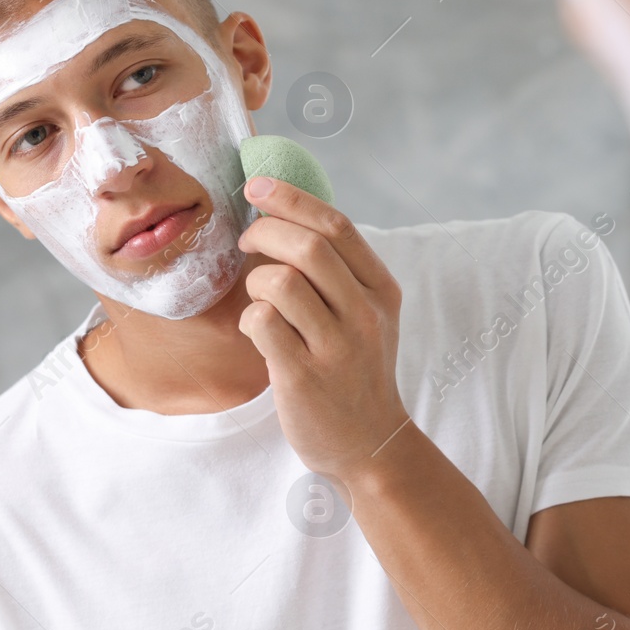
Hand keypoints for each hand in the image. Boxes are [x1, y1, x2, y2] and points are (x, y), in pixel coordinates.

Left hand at [236, 176, 407, 483]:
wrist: (370, 443)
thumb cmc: (356, 372)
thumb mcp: (367, 315)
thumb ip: (339, 272)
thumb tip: (285, 215)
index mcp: (381, 290)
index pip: (337, 226)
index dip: (291, 198)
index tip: (256, 186)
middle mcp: (365, 314)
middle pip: (307, 247)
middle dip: (264, 231)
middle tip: (248, 241)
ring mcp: (337, 347)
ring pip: (280, 282)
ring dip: (255, 280)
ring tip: (258, 297)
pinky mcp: (304, 376)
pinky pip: (262, 323)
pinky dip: (249, 318)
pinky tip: (258, 331)